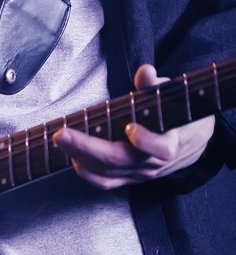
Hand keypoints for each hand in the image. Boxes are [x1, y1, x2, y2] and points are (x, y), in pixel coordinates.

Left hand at [52, 64, 215, 188]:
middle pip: (119, 161)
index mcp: (172, 143)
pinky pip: (105, 183)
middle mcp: (154, 164)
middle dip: (86, 148)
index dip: (145, 140)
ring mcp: (140, 174)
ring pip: (108, 174)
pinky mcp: (129, 179)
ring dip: (80, 160)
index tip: (130, 127)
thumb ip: (157, 86)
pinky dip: (86, 173)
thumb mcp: (174, 97)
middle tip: (61, 135)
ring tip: (62, 143)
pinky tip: (71, 159)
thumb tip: (146, 72)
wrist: (194, 144)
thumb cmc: (180, 115)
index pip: (160, 148)